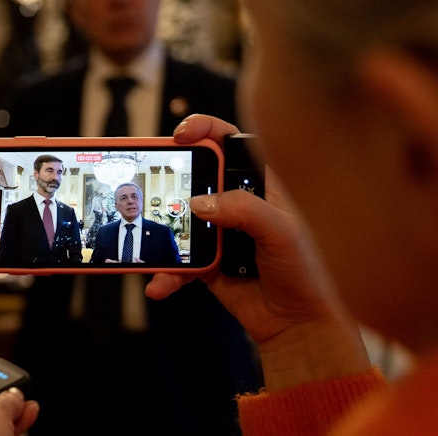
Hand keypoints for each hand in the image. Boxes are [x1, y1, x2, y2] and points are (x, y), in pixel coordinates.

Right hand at [146, 114, 370, 390]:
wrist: (301, 326)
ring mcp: (218, 233)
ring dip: (159, 231)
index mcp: (260, 186)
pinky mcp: (204, 263)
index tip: (182, 134)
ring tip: (146, 240)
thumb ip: (244, 210)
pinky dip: (166, 273)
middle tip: (149, 180)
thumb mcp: (283, 232)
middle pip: (194, 177)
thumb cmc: (309, 273)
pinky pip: (176, 261)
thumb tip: (199, 203)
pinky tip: (160, 284)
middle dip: (168, 177)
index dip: (205, 130)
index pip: (230, 144)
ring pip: (177, 220)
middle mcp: (235, 204)